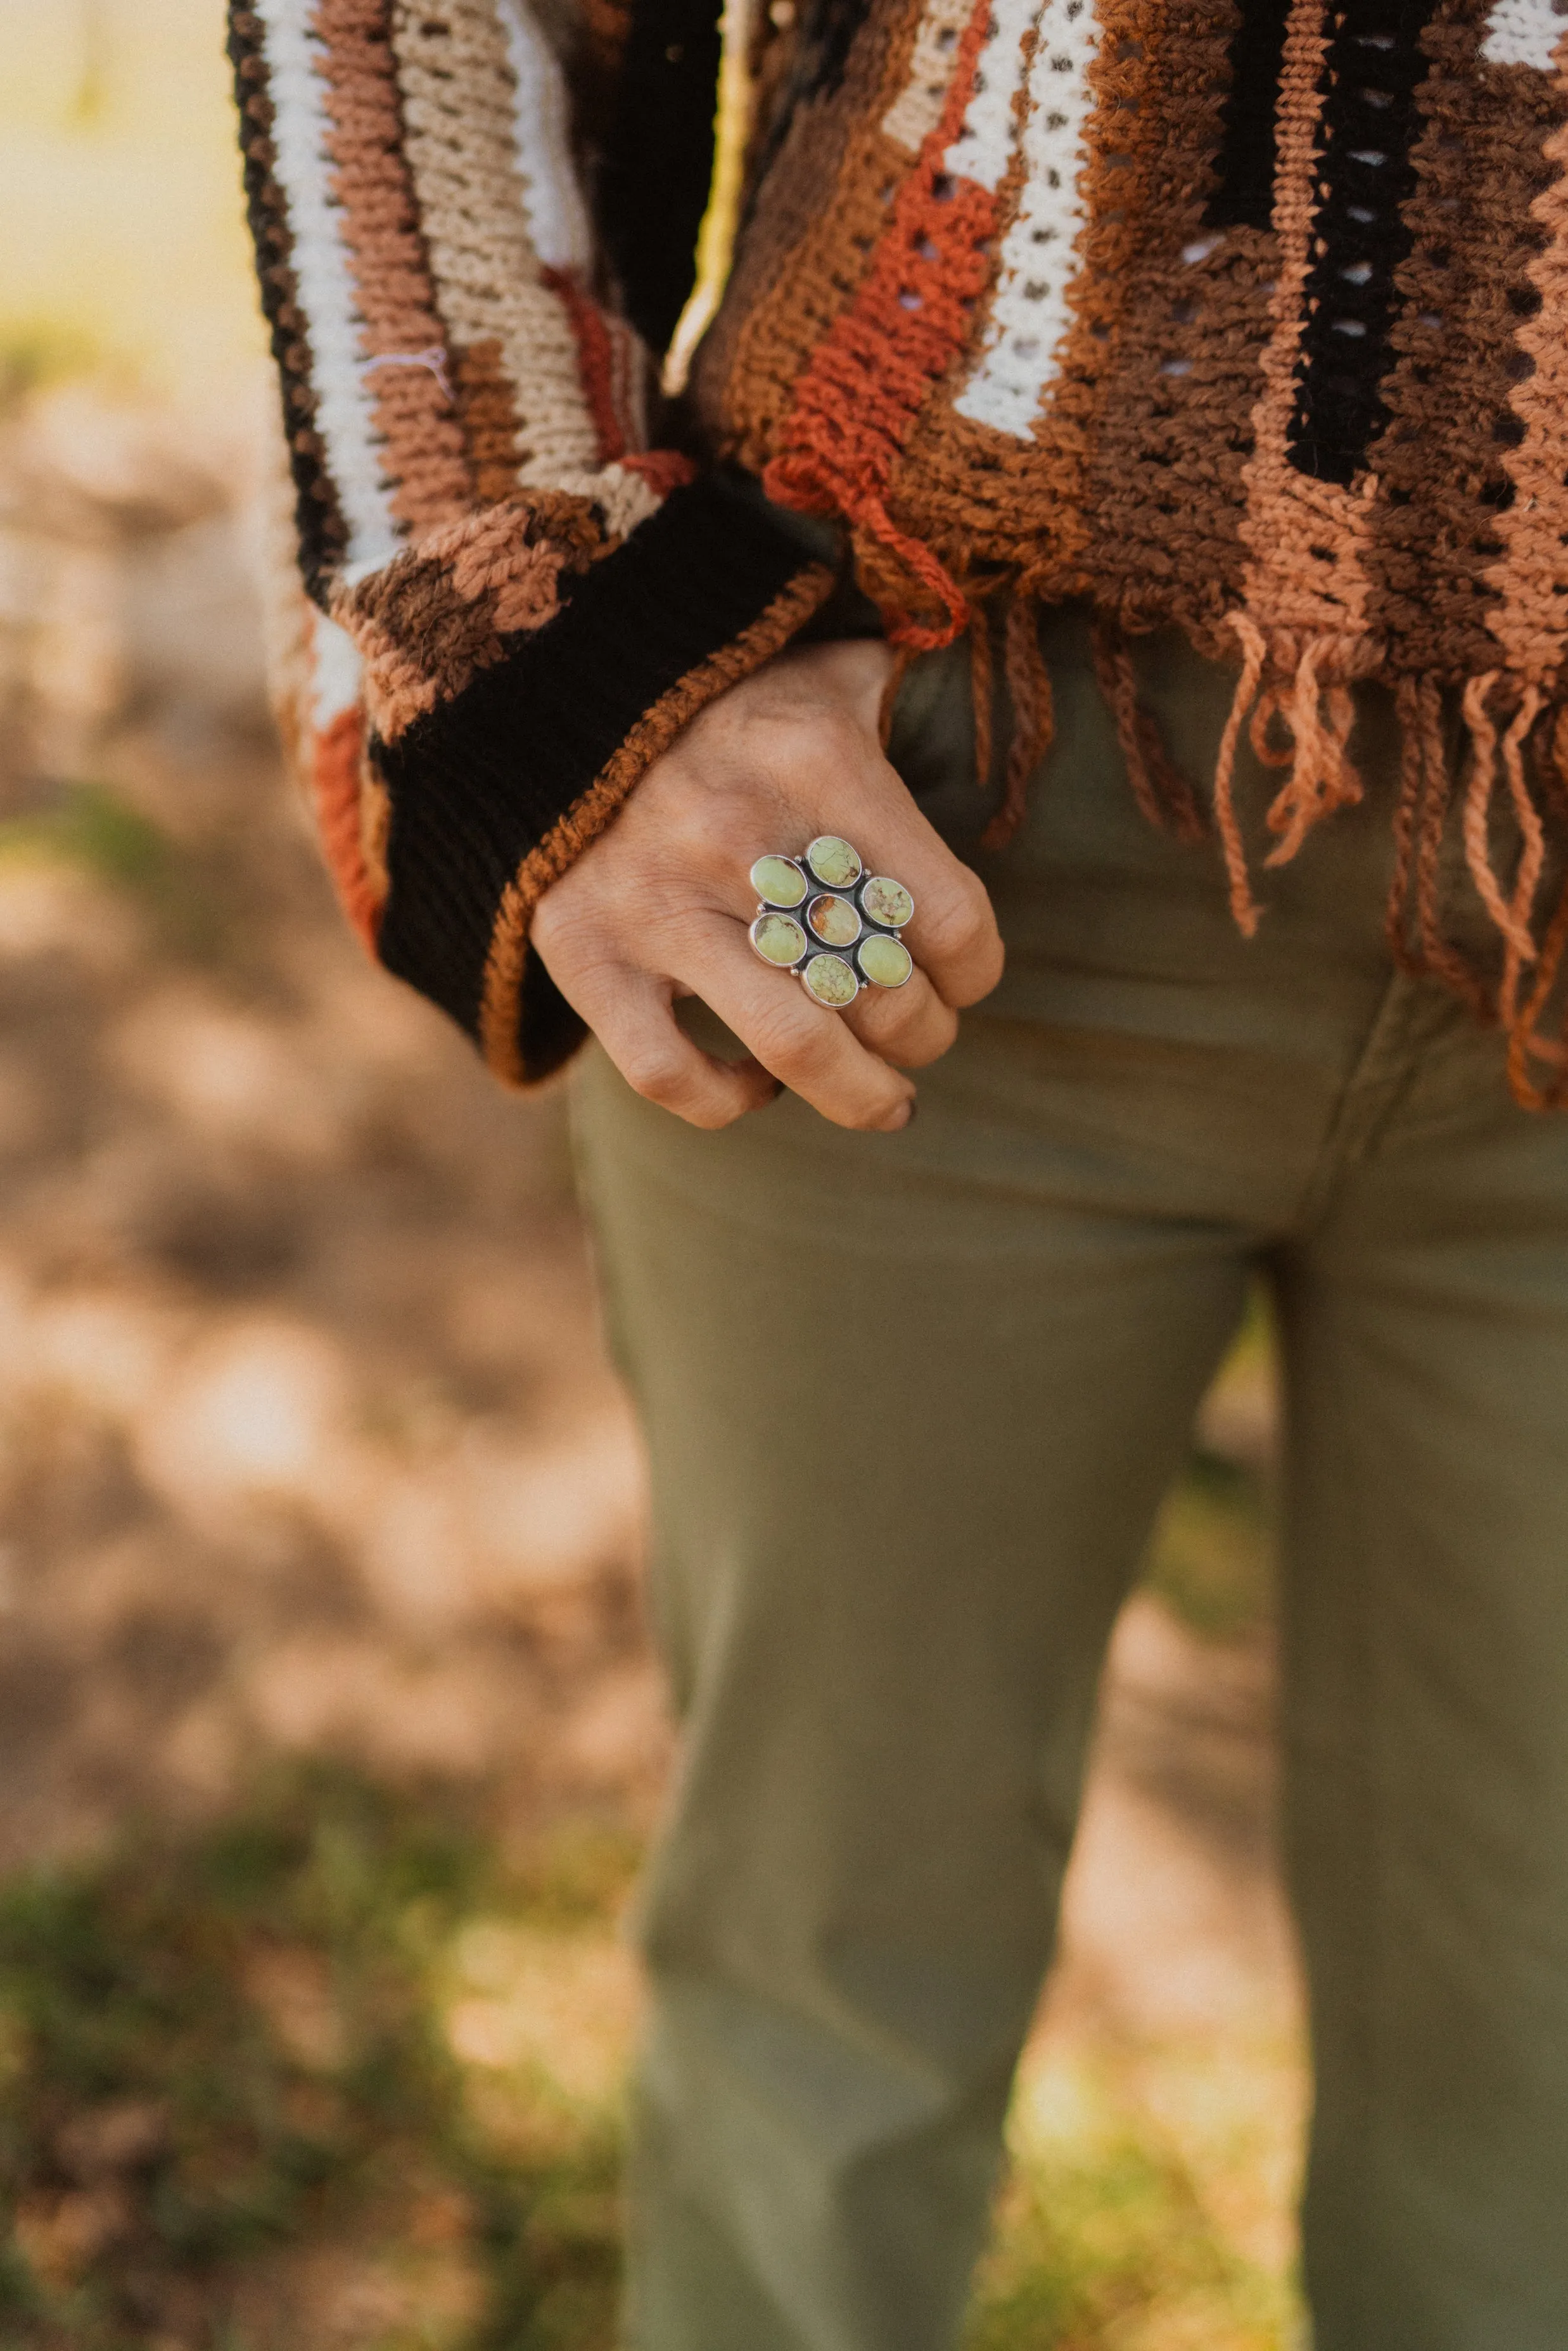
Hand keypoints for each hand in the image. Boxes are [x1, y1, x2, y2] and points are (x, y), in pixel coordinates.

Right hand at [530, 639, 1004, 1130]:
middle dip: (924, 1035)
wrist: (544, 686)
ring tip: (882, 1097)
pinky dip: (727, 1100)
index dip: (975, 970)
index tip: (964, 973)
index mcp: (815, 760)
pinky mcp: (581, 950)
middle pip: (883, 995)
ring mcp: (652, 899)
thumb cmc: (718, 692)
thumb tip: (970, 681)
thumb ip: (904, 689)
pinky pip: (668, 1074)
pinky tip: (757, 1083)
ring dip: (859, 1093)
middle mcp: (736, 833)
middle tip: (921, 1032)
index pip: (948, 918)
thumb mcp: (824, 665)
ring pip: (794, 1050)